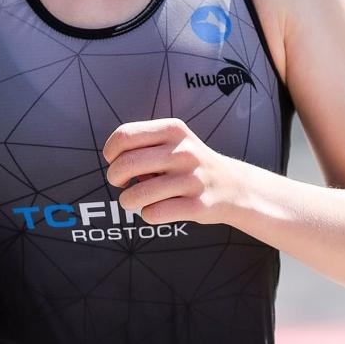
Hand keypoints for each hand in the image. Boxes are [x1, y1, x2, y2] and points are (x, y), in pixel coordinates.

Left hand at [102, 118, 243, 225]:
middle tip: (121, 183)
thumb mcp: (173, 141)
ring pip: (136, 195)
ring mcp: (192, 179)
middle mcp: (184, 151)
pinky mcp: (198, 205)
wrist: (233, 186)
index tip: (115, 161)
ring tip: (135, 199)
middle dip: (114, 178)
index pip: (124, 136)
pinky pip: (153, 214)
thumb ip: (142, 143)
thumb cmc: (189, 164)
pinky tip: (156, 209)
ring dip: (128, 201)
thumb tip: (114, 161)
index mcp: (173, 130)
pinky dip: (147, 214)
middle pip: (126, 165)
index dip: (111, 152)